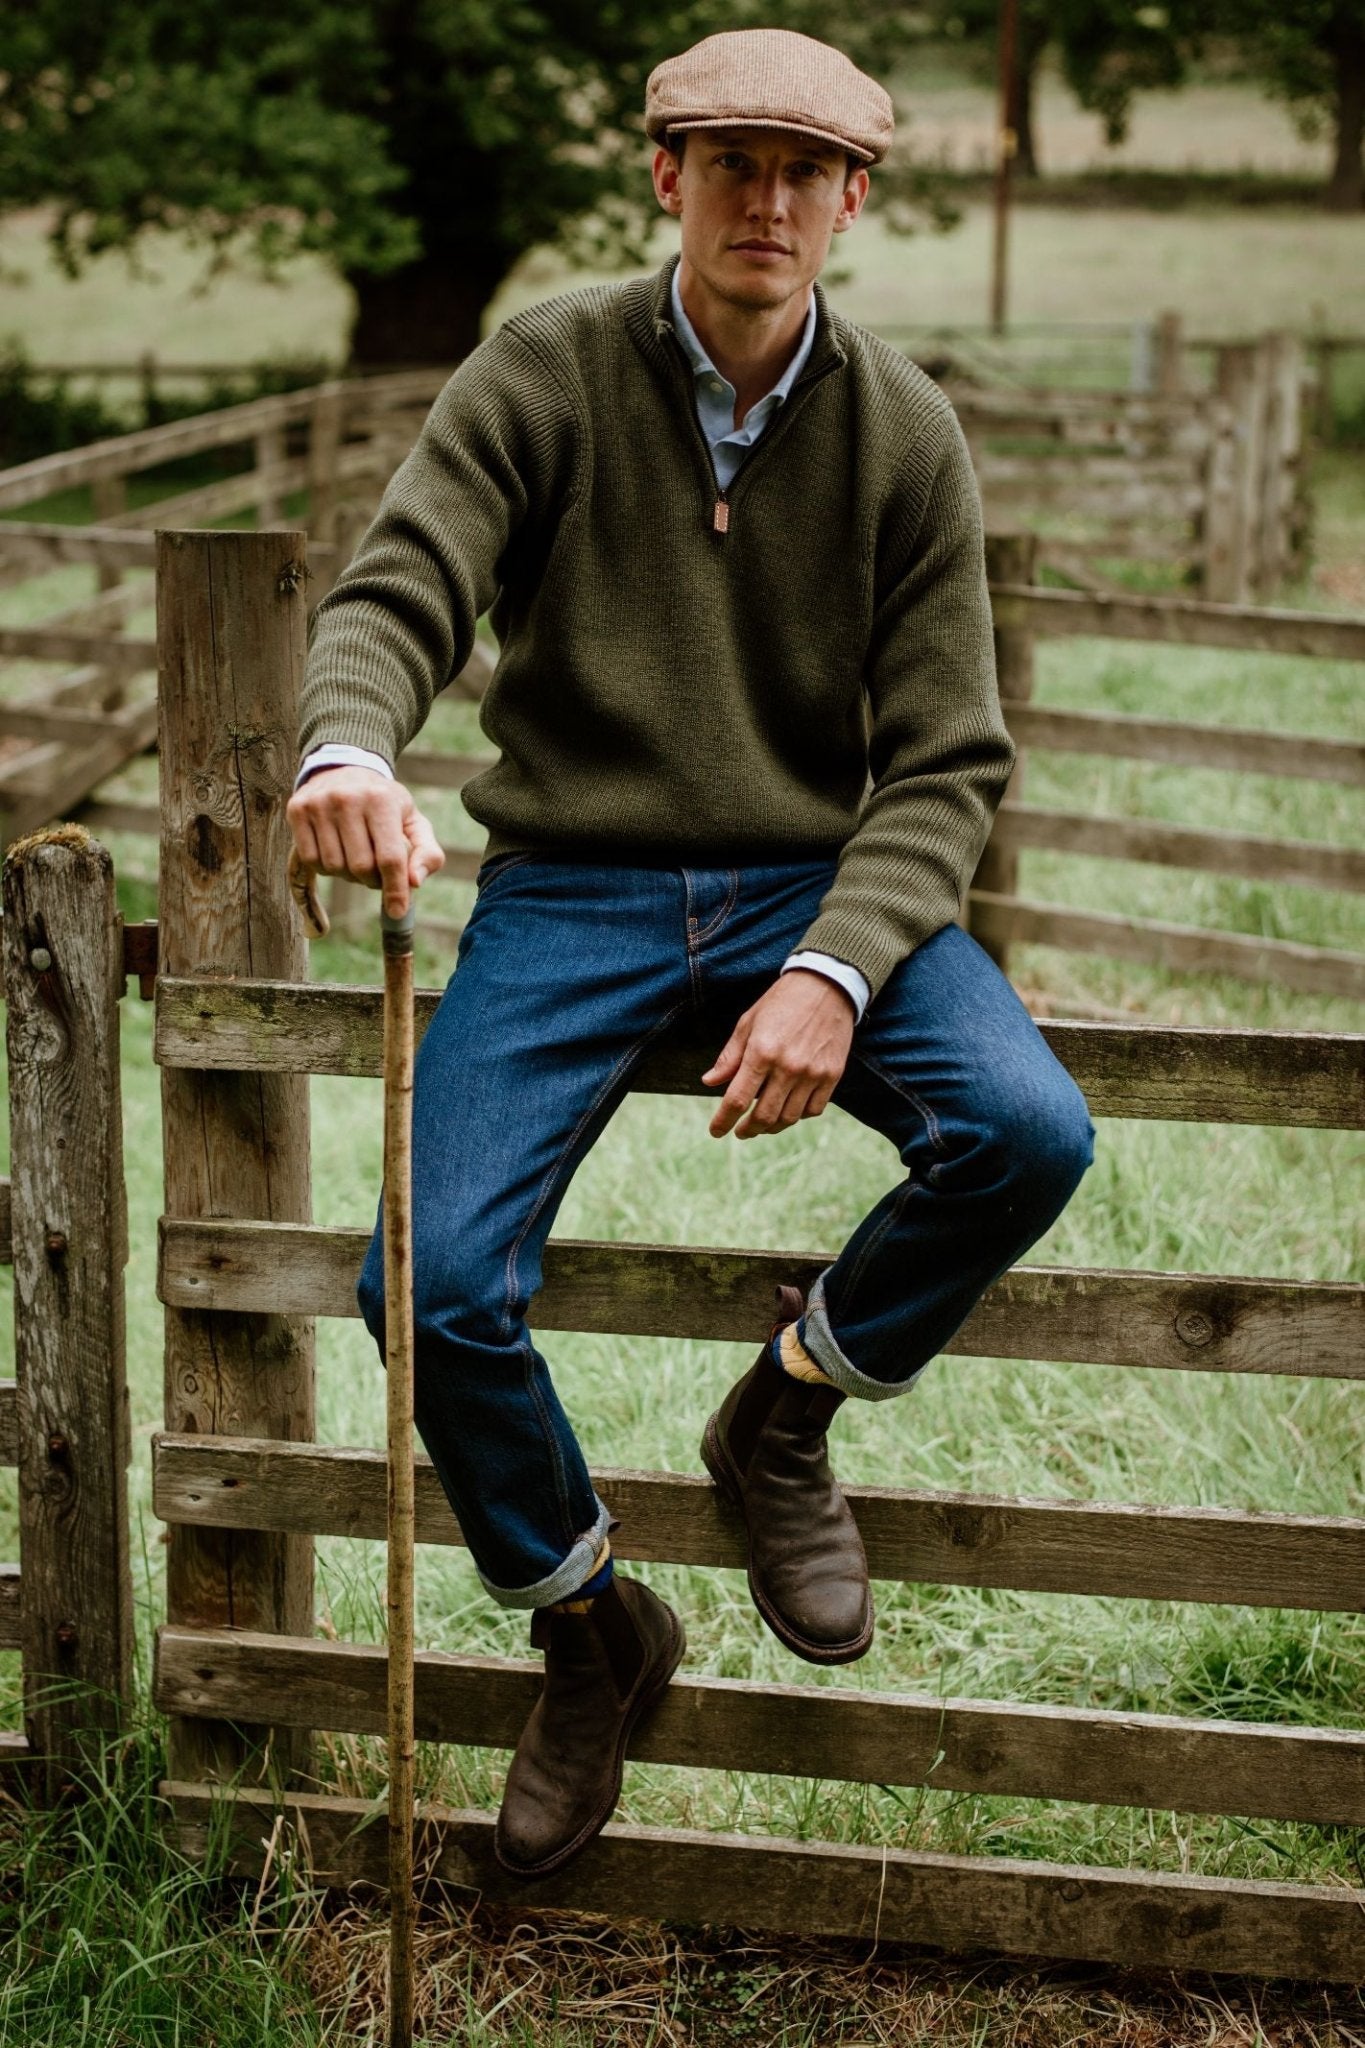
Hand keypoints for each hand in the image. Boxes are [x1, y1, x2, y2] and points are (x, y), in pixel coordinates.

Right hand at [286, 766, 444, 919]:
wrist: (345, 769)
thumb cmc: (386, 805)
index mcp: (382, 800)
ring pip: (334, 867)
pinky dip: (327, 867)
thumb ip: (427, 853)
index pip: (389, 857)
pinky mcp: (297, 809)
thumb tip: (415, 882)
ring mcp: (319, 803)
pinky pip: (311, 861)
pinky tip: (337, 850)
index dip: (395, 889)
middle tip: (377, 872)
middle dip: (372, 880)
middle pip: (360, 867)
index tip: (397, 911)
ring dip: (348, 874)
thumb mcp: (414, 822)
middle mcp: (347, 798)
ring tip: (356, 855)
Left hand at [703, 971, 854, 1139]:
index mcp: (761, 1052)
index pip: (736, 1099)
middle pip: (763, 1116)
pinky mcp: (832, 1075)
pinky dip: (798, 1116)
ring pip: (788, 1118)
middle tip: (740, 1131)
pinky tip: (789, 1110)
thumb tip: (709, 1082)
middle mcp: (787, 1067)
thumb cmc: (782, 1002)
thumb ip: (729, 1056)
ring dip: (771, 1127)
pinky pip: (813, 1109)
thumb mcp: (748, 1023)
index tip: (716, 1131)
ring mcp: (812, 1073)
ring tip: (762, 1125)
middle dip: (747, 1130)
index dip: (723, 1121)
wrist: (827, 985)